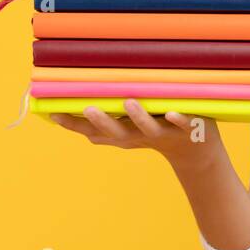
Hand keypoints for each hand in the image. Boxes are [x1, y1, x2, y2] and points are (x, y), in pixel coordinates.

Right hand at [49, 100, 221, 169]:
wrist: (196, 150)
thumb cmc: (156, 129)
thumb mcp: (128, 125)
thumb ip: (107, 115)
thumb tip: (73, 99)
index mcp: (123, 134)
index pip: (93, 131)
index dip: (73, 124)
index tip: (53, 112)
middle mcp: (139, 135)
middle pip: (117, 133)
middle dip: (102, 122)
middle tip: (88, 108)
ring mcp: (163, 133)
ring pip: (148, 128)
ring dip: (138, 117)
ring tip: (128, 103)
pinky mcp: (187, 129)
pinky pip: (182, 124)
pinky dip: (177, 120)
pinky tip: (171, 113)